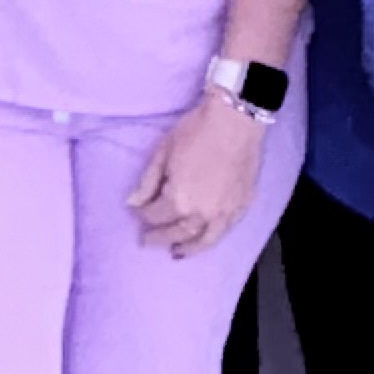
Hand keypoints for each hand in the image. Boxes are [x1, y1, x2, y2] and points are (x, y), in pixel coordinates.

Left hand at [127, 93, 268, 256]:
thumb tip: (133, 203)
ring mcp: (224, 213)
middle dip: (159, 237)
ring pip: (202, 241)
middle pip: (175, 232)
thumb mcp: (162, 152)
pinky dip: (211, 240)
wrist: (235, 120)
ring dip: (187, 249)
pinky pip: (223, 232)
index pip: (155, 215)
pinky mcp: (240, 207)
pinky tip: (204, 241)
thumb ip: (147, 182)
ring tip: (176, 253)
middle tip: (147, 241)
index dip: (143, 215)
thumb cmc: (196, 131)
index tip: (137, 213)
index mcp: (178, 198)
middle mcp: (201, 213)